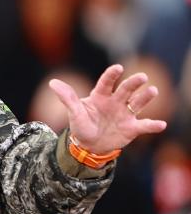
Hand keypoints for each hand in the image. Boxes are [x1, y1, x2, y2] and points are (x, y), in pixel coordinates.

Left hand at [49, 64, 166, 154]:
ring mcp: (126, 114)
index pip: (106, 83)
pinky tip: (161, 124)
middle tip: (142, 76)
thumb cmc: (82, 126)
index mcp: (100, 96)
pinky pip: (145, 126)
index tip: (117, 68)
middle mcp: (116, 102)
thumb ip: (67, 98)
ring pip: (138, 103)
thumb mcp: (74, 112)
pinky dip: (153, 125)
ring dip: (146, 97)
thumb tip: (52, 82)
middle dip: (134, 83)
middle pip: (126, 89)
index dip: (112, 75)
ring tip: (153, 91)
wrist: (89, 146)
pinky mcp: (132, 128)